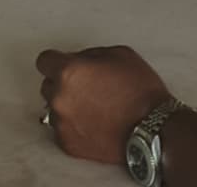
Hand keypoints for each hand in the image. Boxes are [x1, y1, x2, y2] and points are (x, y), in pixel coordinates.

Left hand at [37, 46, 170, 161]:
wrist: (152, 129)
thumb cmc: (140, 91)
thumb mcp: (120, 54)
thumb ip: (90, 55)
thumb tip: (78, 60)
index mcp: (69, 72)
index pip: (44, 60)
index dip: (56, 60)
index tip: (64, 64)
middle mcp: (59, 98)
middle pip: (48, 85)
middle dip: (63, 84)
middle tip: (87, 87)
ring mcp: (61, 123)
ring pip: (54, 108)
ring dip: (68, 106)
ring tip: (94, 108)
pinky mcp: (67, 144)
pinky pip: (62, 129)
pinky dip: (74, 125)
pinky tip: (94, 122)